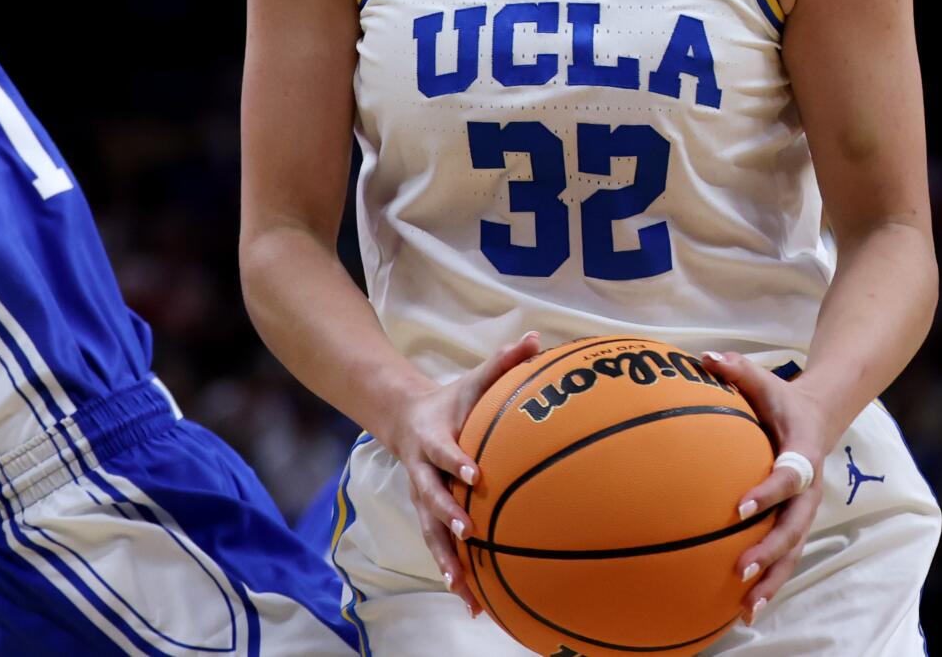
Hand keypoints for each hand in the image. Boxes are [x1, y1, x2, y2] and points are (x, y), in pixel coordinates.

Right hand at [375, 331, 541, 617]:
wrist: (405, 419)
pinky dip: (453, 574)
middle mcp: (423, 475)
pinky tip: (472, 602)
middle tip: (469, 532)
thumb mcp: (472, 380)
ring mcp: (424, 499)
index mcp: (433, 440)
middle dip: (449, 518)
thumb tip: (536, 339)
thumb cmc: (451, 401)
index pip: (445, 452)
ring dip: (447, 559)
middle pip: (432, 499)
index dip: (457, 462)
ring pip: (432, 533)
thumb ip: (503, 362)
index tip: (475, 475)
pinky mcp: (430, 518)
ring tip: (463, 587)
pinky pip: (440, 548)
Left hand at [700, 351, 830, 627]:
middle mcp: (808, 490)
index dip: (767, 494)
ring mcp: (805, 511)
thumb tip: (704, 357)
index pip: (788, 478)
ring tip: (747, 608)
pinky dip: (769, 581)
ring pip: (792, 552)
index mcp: (802, 455)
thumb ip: (737, 369)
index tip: (739, 509)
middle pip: (794, 528)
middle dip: (768, 552)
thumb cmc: (781, 399)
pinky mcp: (795, 524)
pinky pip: (784, 556)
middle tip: (739, 570)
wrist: (819, 417)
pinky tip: (744, 609)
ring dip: (771, 579)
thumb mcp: (764, 380)